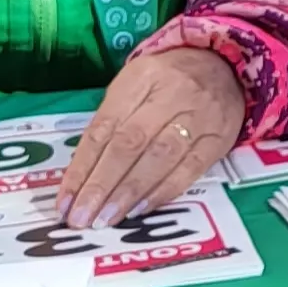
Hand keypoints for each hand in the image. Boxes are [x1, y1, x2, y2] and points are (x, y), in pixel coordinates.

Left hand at [61, 47, 247, 228]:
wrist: (223, 66)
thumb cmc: (166, 81)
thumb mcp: (133, 86)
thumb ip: (110, 123)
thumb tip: (81, 176)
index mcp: (141, 77)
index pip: (104, 126)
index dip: (81, 167)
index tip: (64, 201)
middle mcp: (171, 93)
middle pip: (130, 143)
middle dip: (101, 185)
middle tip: (81, 217)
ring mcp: (199, 116)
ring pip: (159, 158)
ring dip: (128, 193)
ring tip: (105, 219)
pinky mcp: (219, 138)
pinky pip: (190, 170)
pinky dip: (162, 192)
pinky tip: (140, 210)